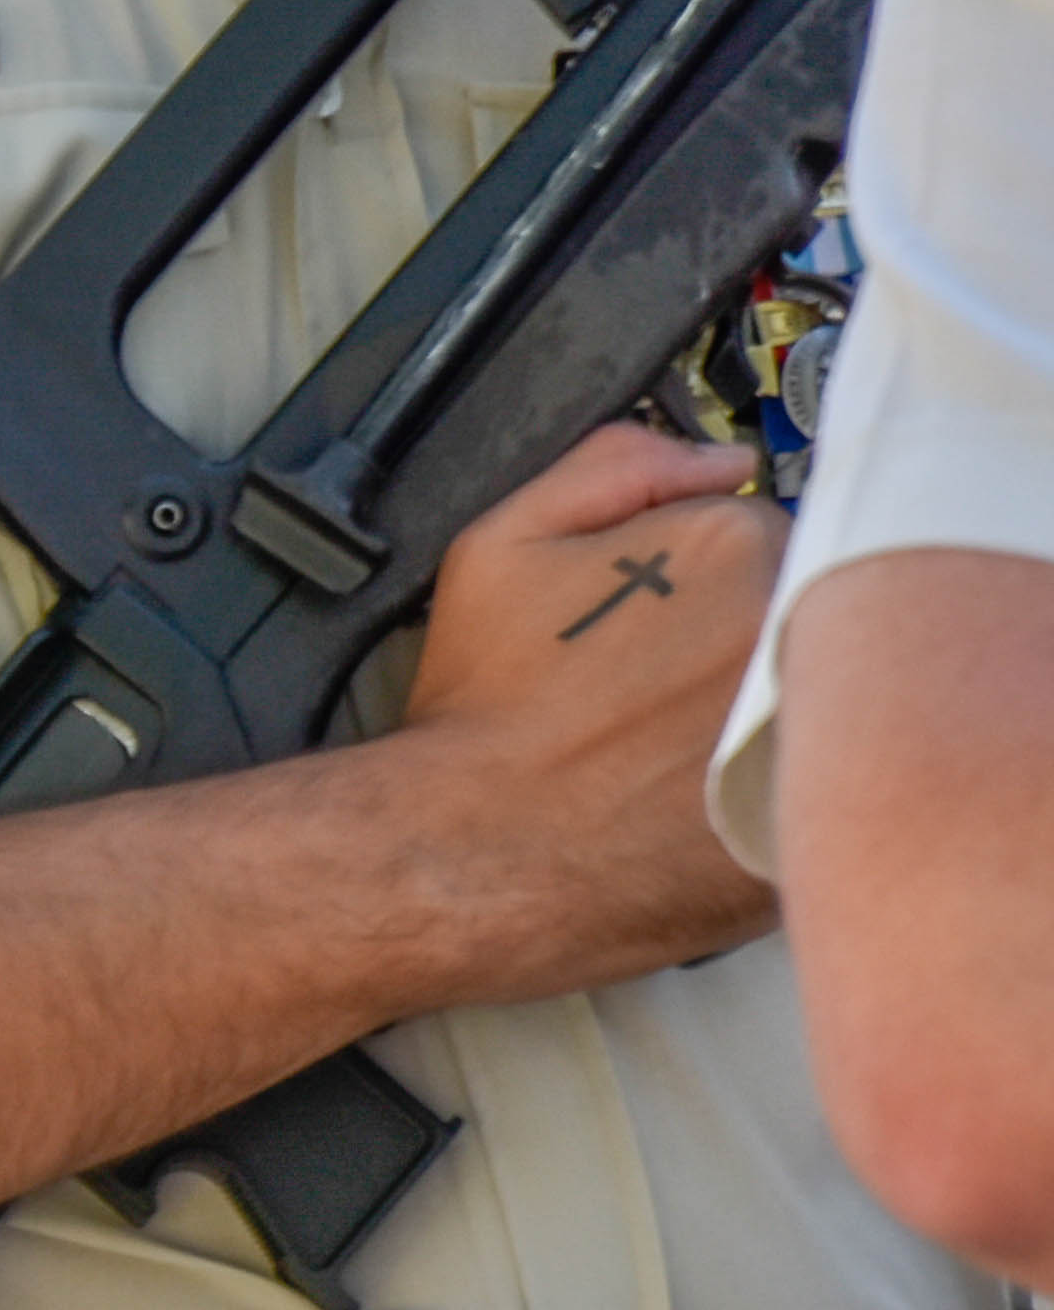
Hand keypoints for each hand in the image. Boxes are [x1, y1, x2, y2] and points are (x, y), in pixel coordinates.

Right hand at [388, 420, 779, 1003]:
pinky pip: (830, 773)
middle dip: (748, 633)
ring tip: (678, 743)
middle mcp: (794, 625)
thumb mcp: (500, 544)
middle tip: (667, 685)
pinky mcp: (828, 809)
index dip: (709, 571)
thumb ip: (613, 466)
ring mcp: (820, 722)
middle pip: (809, 603)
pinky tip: (699, 795)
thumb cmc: (486, 707)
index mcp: (729, 546)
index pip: (767, 530)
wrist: (480, 850)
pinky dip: (778, 776)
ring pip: (827, 688)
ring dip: (771, 703)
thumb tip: (718, 458)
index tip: (663, 614)